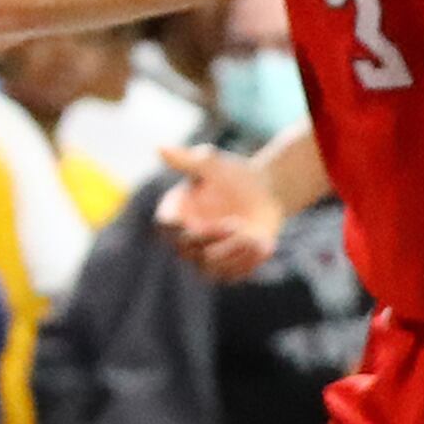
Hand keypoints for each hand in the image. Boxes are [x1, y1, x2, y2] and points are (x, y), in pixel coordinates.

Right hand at [154, 141, 284, 279]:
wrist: (264, 193)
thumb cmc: (234, 175)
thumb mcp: (212, 163)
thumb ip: (187, 160)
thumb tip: (159, 148)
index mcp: (176, 213)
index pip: (165, 226)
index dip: (178, 228)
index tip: (199, 221)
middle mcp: (185, 239)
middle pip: (187, 249)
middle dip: (213, 238)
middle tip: (237, 224)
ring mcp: (205, 257)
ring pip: (210, 267)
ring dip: (233, 252)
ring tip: (254, 237)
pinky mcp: (226, 270)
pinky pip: (230, 276)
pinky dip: (246, 263)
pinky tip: (262, 246)